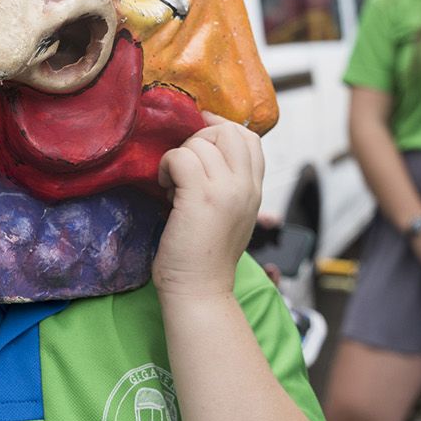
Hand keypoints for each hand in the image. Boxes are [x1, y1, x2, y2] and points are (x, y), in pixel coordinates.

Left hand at [152, 113, 264, 299]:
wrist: (199, 291)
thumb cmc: (205, 257)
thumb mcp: (231, 216)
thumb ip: (228, 186)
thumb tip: (205, 155)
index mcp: (254, 190)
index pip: (249, 138)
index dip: (221, 128)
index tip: (198, 137)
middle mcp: (245, 186)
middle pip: (228, 132)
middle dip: (199, 139)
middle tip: (184, 167)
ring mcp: (226, 190)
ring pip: (200, 143)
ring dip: (178, 157)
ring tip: (173, 185)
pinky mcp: (200, 196)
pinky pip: (180, 156)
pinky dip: (167, 166)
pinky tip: (165, 189)